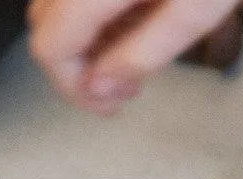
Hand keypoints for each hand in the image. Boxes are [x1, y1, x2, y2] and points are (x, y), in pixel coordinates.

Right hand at [28, 0, 238, 113]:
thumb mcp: (196, 8)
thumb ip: (144, 53)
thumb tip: (100, 88)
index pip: (51, 46)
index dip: (75, 88)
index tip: (111, 105)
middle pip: (46, 22)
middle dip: (79, 64)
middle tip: (126, 84)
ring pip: (56, 1)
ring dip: (85, 35)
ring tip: (133, 47)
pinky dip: (94, 6)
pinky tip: (133, 11)